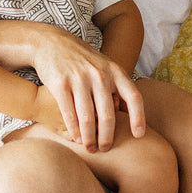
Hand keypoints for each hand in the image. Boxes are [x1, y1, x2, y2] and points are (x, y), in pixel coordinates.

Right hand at [28, 23, 144, 151]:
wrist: (52, 43)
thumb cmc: (83, 61)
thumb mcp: (105, 67)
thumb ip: (117, 87)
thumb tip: (126, 112)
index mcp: (115, 71)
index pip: (134, 97)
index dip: (138, 117)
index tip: (139, 135)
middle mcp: (100, 75)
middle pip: (108, 115)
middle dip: (107, 137)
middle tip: (106, 149)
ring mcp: (80, 79)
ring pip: (88, 118)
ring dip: (90, 138)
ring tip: (90, 148)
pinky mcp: (60, 84)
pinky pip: (70, 114)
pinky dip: (74, 130)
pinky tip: (77, 139)